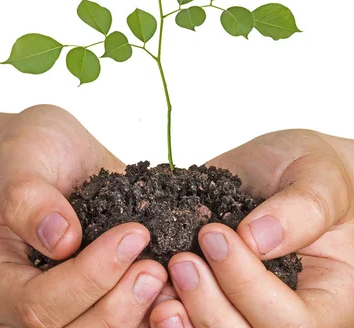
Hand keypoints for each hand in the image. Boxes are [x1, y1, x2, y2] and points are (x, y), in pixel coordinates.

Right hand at [0, 105, 167, 326]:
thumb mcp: (22, 156)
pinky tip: (177, 287)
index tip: (132, 236)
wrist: (56, 148)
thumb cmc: (30, 147)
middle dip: (117, 307)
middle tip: (155, 270)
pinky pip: (124, 316)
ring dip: (138, 316)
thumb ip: (28, 196)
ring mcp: (68, 298)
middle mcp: (30, 297)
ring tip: (168, 277)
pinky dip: (151, 310)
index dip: (87, 279)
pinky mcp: (100, 290)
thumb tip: (61, 239)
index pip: (37, 304)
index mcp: (0, 275)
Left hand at [149, 129, 353, 326]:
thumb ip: (301, 210)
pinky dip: (167, 311)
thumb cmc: (314, 171)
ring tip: (162, 275)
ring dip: (184, 315)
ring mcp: (245, 305)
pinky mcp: (214, 291)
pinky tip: (152, 290)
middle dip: (209, 307)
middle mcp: (283, 311)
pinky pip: (190, 318)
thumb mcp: (320, 179)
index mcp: (324, 297)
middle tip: (183, 261)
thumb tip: (256, 238)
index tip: (216, 235)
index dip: (248, 287)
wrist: (286, 166)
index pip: (292, 322)